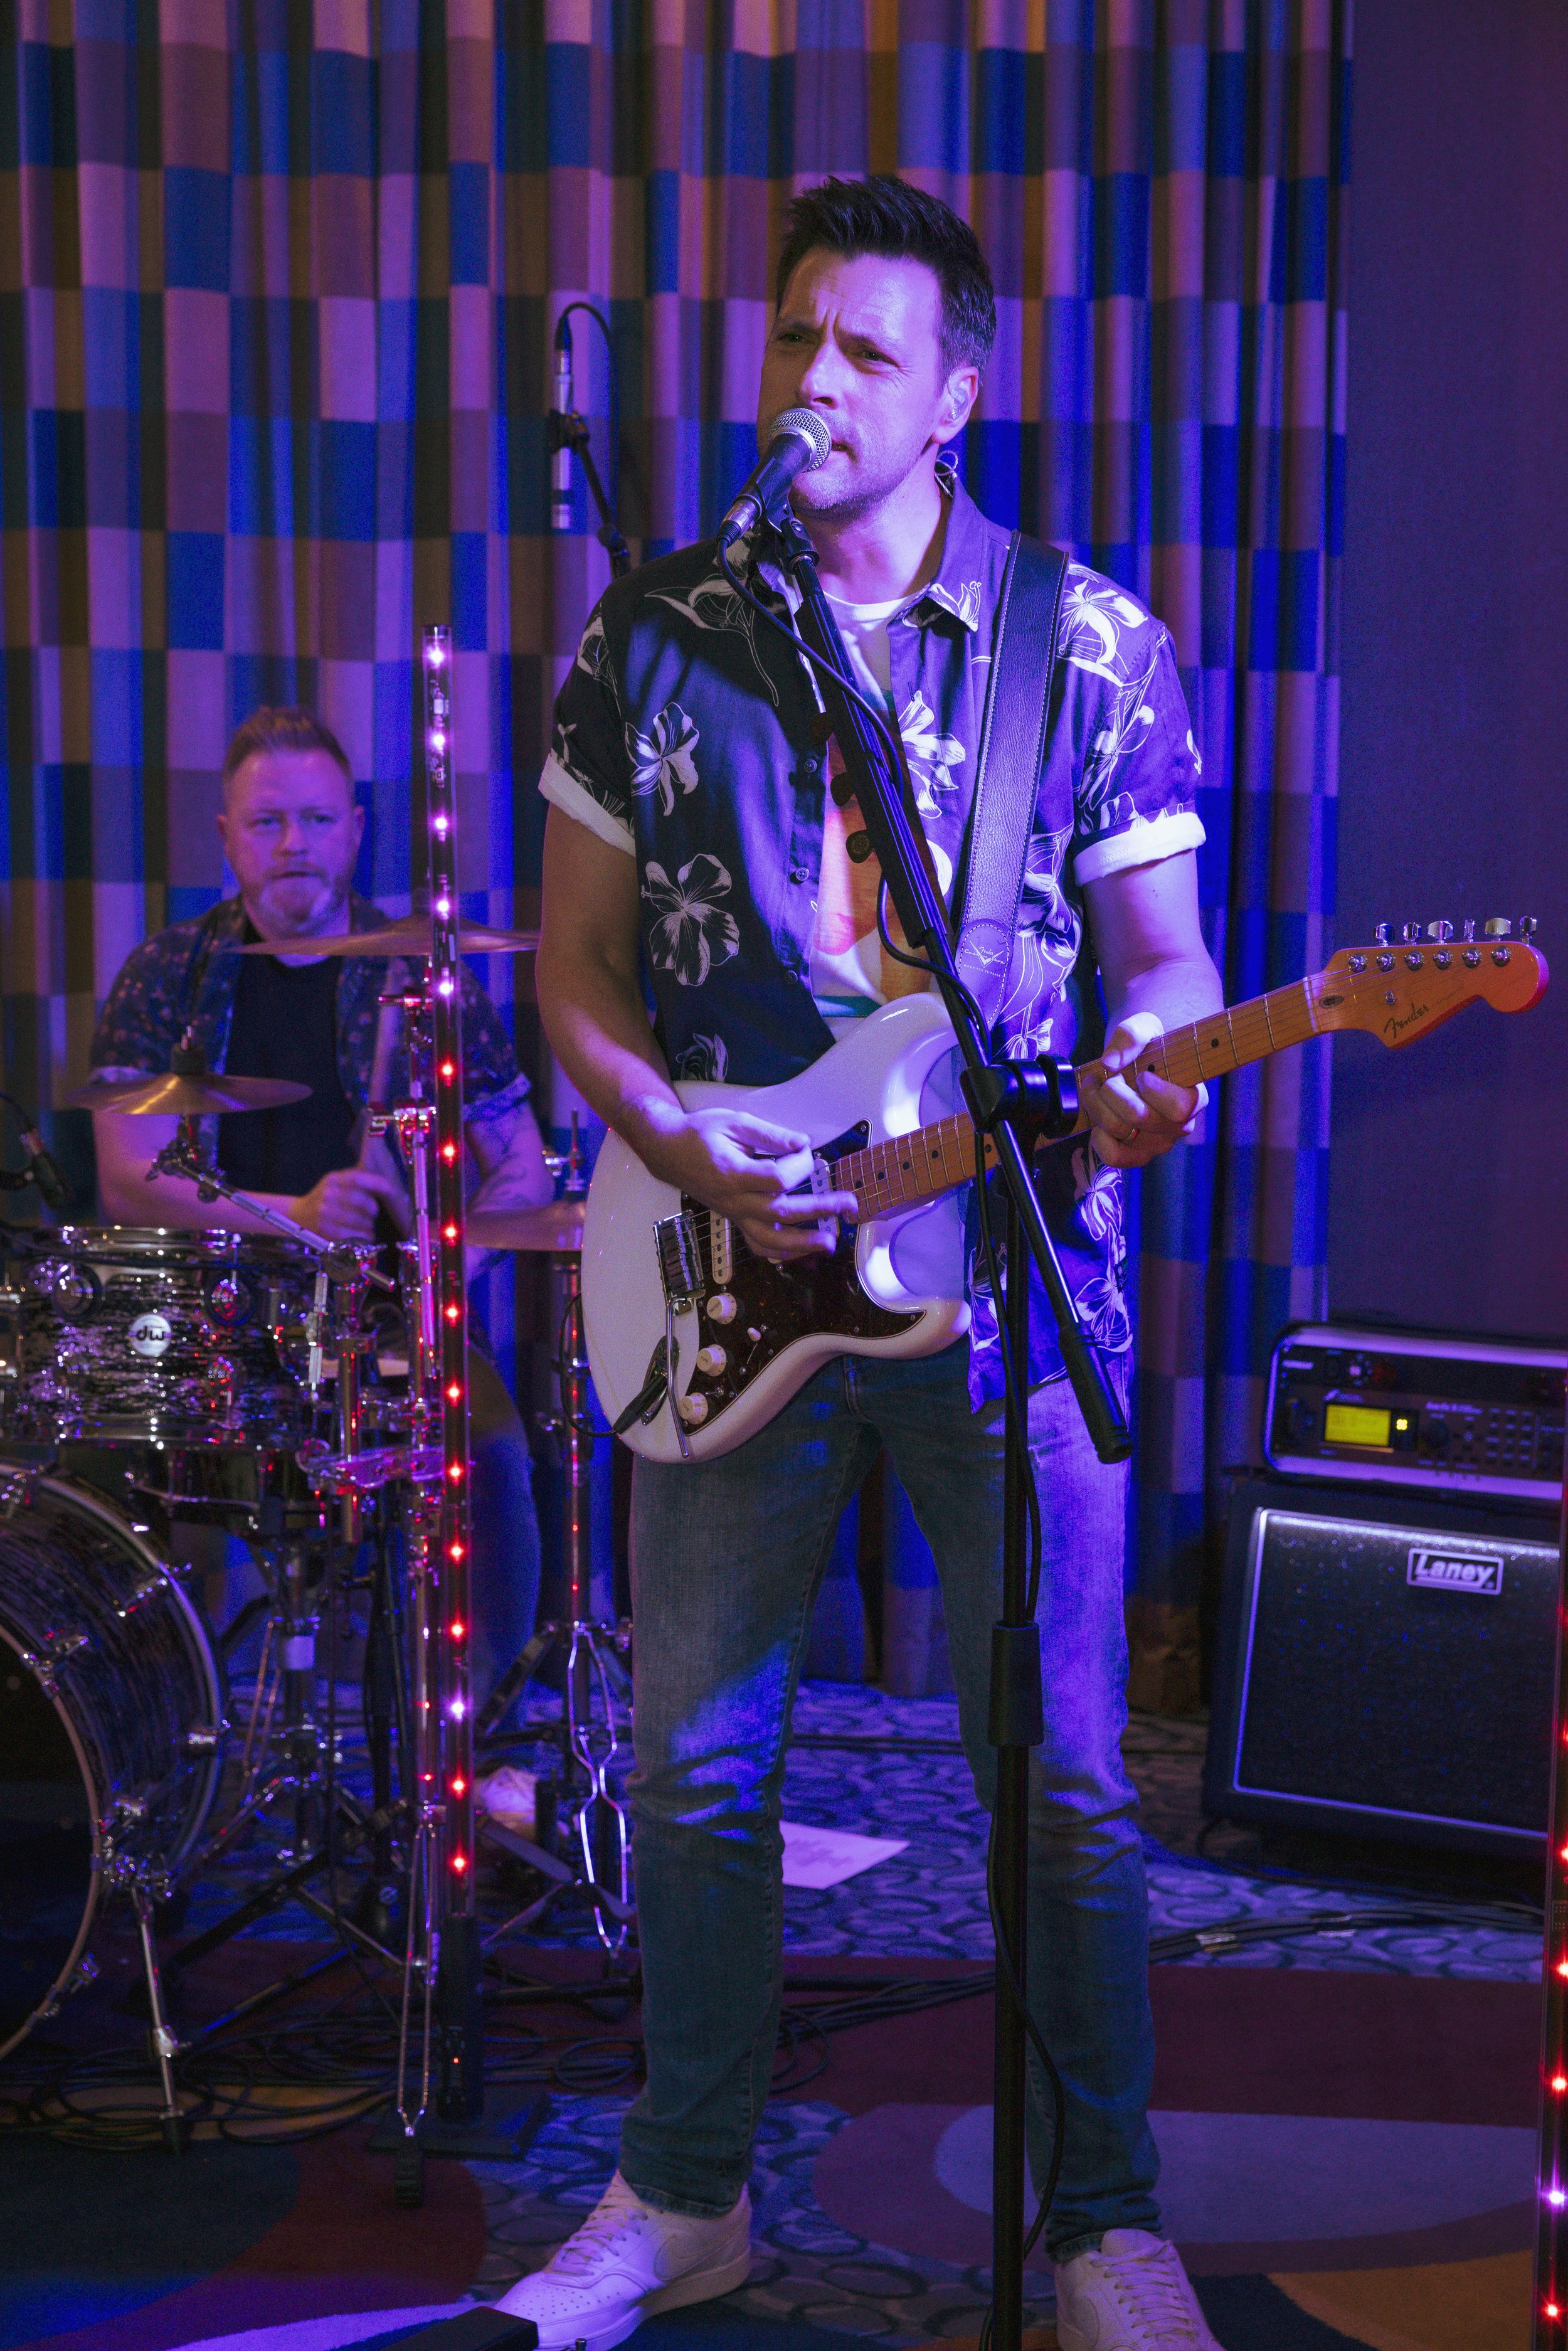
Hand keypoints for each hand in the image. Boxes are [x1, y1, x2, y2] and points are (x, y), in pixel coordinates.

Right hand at [291, 1167, 407, 1241]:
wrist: (297, 1216)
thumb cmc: (324, 1199)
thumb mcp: (336, 1184)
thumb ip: (357, 1181)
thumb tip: (386, 1186)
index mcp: (333, 1180)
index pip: (357, 1178)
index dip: (377, 1184)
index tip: (390, 1190)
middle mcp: (327, 1194)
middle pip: (360, 1200)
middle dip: (372, 1209)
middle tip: (373, 1213)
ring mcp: (324, 1213)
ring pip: (358, 1219)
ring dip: (368, 1225)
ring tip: (368, 1226)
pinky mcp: (324, 1230)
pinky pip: (351, 1235)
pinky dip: (362, 1237)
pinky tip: (364, 1236)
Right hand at [641, 1107, 858, 1262]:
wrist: (669, 1151)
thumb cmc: (699, 1134)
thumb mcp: (733, 1122)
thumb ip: (769, 1135)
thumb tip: (801, 1144)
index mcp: (733, 1174)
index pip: (778, 1179)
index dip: (800, 1164)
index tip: (806, 1150)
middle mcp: (734, 1200)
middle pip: (782, 1212)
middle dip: (820, 1209)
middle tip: (848, 1204)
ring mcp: (735, 1214)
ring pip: (771, 1239)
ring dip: (803, 1243)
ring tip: (830, 1242)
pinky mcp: (736, 1220)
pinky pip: (758, 1245)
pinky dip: (780, 1253)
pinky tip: (801, 1251)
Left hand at [1080, 1012, 1206, 1168]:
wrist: (1138, 1064)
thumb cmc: (1149, 1047)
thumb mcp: (1145, 1027)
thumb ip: (1131, 1035)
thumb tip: (1111, 1062)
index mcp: (1193, 1098)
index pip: (1179, 1108)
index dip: (1154, 1091)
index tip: (1141, 1074)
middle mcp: (1179, 1126)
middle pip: (1139, 1117)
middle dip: (1112, 1090)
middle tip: (1108, 1076)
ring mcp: (1157, 1144)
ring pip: (1120, 1131)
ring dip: (1098, 1105)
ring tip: (1096, 1088)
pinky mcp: (1135, 1156)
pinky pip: (1113, 1156)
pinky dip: (1098, 1136)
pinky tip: (1100, 1118)